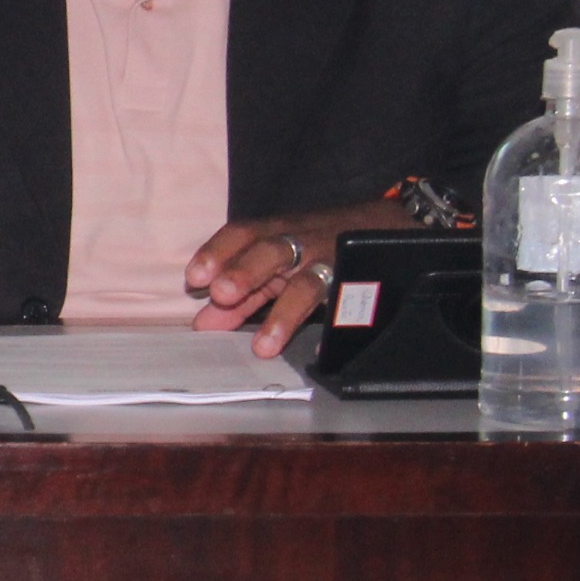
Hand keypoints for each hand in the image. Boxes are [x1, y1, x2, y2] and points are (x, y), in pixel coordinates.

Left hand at [187, 202, 401, 356]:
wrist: (386, 227)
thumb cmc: (315, 247)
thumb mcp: (277, 265)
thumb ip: (241, 296)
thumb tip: (202, 325)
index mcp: (276, 233)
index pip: (242, 233)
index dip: (217, 252)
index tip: (194, 278)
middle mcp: (303, 243)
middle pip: (273, 249)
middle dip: (245, 270)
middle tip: (221, 294)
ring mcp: (333, 263)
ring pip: (310, 282)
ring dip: (284, 313)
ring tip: (263, 346)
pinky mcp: (361, 285)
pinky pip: (349, 307)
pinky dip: (335, 329)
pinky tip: (319, 353)